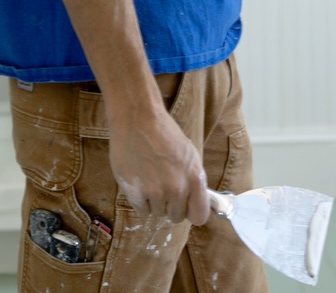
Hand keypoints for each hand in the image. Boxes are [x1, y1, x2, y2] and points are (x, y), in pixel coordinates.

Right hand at [109, 105, 208, 224]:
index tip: (185, 205)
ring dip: (153, 201)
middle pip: (176, 216)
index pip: (199, 215)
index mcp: (194, 178)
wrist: (138, 118)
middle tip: (162, 185)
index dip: (191, 211)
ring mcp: (155, 191)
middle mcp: (177, 188)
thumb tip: (198, 203)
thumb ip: (194, 181)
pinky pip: (141, 209)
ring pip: (158, 213)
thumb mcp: (189, 155)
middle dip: (170, 205)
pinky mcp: (135, 192)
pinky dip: (139, 198)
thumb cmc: (164, 133)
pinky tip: (139, 179)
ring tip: (148, 177)